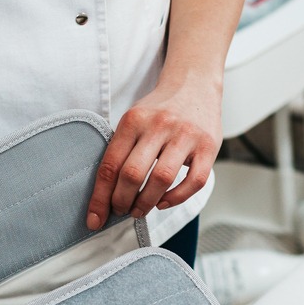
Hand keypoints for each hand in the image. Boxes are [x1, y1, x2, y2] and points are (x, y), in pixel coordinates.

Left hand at [87, 73, 223, 229]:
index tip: (95, 219)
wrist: (194, 85)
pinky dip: (176, 198)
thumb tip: (107, 194)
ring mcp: (185, 135)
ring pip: (161, 179)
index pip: (111, 165)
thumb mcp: (134, 120)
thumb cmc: (159, 110)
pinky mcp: (208, 146)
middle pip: (133, 174)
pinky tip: (164, 202)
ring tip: (139, 210)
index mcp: (133, 120)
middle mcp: (159, 126)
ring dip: (146, 203)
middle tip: (121, 210)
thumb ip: (122, 150)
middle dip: (122, 201)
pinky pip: (194, 181)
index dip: (100, 197)